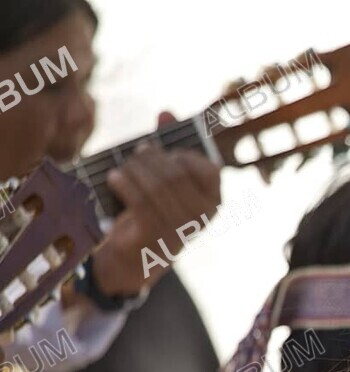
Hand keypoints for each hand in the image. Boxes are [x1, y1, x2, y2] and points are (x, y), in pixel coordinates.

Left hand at [92, 112, 220, 295]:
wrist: (136, 258)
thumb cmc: (153, 211)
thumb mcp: (165, 180)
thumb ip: (169, 147)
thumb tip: (167, 113)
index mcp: (213, 200)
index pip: (208, 169)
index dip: (183, 154)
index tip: (161, 150)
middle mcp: (202, 216)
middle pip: (176, 175)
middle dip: (152, 160)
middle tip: (134, 154)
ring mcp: (181, 229)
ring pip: (157, 188)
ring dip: (135, 171)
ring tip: (121, 167)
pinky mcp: (156, 238)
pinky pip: (141, 204)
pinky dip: (125, 186)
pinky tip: (114, 178)